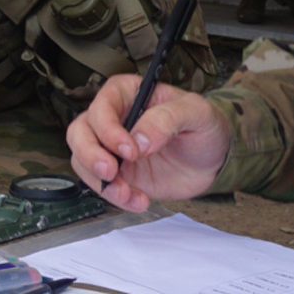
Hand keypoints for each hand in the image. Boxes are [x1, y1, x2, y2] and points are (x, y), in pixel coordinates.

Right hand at [65, 74, 229, 212]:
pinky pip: (100, 184)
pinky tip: (138, 200)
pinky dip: (113, 196)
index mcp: (128, 93)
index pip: (103, 104)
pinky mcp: (116, 173)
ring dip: (99, 180)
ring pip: (82, 159)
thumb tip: (140, 140)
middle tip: (111, 172)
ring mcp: (111, 147)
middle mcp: (113, 118)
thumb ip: (168, 119)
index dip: (108, 128)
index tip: (130, 150)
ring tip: (127, 193)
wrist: (213, 161)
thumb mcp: (196, 112)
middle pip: (80, 131)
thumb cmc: (204, 126)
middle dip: (90, 154)